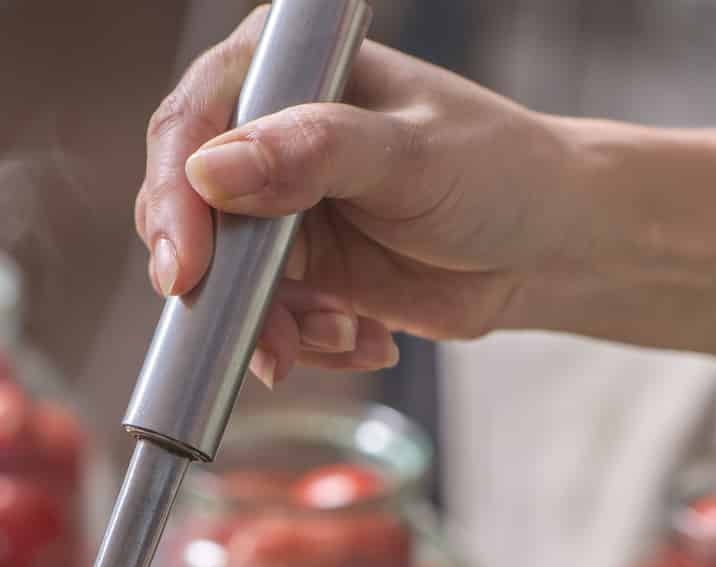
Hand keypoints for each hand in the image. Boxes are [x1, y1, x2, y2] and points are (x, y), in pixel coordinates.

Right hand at [136, 12, 580, 379]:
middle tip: (262, 333)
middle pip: (188, 214)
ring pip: (222, 284)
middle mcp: (269, 139)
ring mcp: (277, 212)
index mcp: (288, 72)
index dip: (174, 197)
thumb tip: (213, 170)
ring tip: (339, 334)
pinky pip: (264, 324)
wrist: (542, 246)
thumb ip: (312, 154)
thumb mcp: (408, 155)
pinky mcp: (297, 275)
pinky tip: (364, 338)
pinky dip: (305, 345)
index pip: (192, 124)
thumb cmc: (495, 170)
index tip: (185, 266)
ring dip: (271, 328)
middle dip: (219, 286)